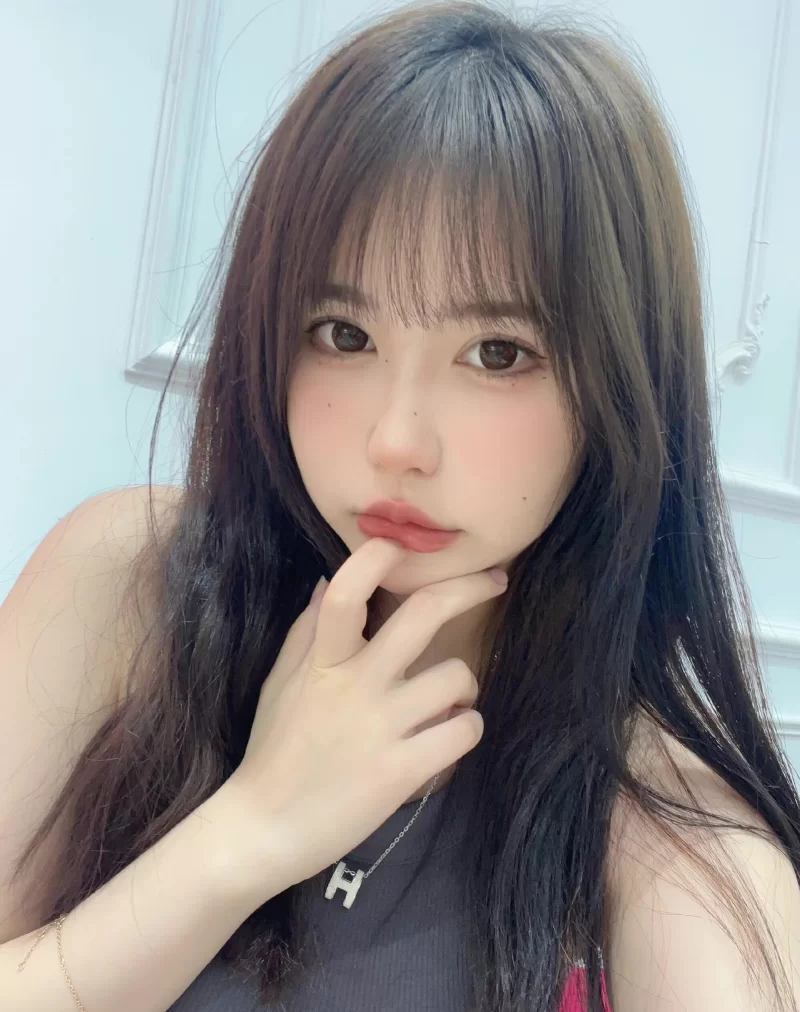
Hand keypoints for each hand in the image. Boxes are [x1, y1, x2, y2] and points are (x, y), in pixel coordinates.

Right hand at [221, 537, 506, 890]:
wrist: (263, 830)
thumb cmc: (273, 750)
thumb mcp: (280, 683)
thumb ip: (306, 631)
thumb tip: (325, 581)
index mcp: (322, 661)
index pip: (347, 592)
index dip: (375, 559)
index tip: (398, 544)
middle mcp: (355, 685)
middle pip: (424, 614)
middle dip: (469, 587)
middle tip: (495, 579)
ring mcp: (381, 728)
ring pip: (457, 677)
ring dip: (463, 687)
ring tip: (449, 702)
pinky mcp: (402, 772)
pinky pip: (463, 731)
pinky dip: (463, 730)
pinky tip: (446, 739)